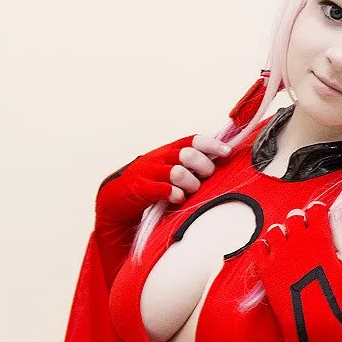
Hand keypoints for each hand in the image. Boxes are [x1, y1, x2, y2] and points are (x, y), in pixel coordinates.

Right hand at [95, 132, 231, 227]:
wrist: (114, 200)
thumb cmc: (148, 186)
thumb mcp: (167, 170)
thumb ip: (187, 165)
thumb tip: (216, 163)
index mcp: (167, 152)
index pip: (192, 140)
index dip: (211, 144)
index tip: (227, 152)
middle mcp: (159, 158)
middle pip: (188, 154)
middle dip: (202, 167)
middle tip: (205, 177)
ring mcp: (149, 173)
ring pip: (177, 171)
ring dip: (190, 183)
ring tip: (189, 191)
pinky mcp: (141, 189)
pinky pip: (164, 190)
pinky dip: (175, 195)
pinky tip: (177, 199)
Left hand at [248, 201, 341, 341]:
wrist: (312, 321)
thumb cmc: (335, 294)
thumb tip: (335, 216)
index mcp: (320, 236)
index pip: (315, 208)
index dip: (317, 213)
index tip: (317, 222)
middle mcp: (297, 240)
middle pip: (294, 215)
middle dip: (299, 222)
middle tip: (303, 237)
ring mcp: (278, 253)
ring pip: (275, 229)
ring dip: (282, 234)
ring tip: (289, 248)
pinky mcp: (264, 267)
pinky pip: (258, 246)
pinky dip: (264, 247)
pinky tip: (274, 257)